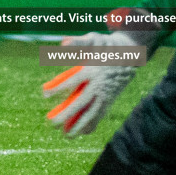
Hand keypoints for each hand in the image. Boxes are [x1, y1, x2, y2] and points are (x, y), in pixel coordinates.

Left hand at [41, 7, 157, 135]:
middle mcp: (99, 84)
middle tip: (52, 123)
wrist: (130, 54)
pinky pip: (100, 114)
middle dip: (67, 114)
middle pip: (81, 102)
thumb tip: (63, 43)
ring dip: (79, 125)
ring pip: (92, 112)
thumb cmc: (106, 46)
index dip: (58, 88)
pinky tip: (82, 133)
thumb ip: (78, 42)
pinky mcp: (110, 99)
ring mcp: (105, 94)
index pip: (73, 81)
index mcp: (92, 70)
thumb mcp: (93, 38)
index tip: (45, 94)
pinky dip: (92, 124)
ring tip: (66, 136)